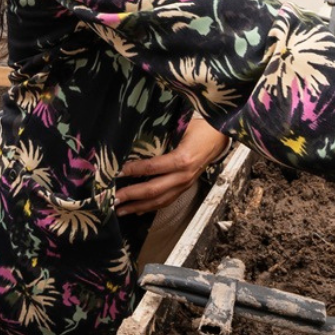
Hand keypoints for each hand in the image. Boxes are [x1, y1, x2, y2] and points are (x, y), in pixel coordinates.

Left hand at [115, 116, 229, 215]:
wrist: (220, 137)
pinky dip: (151, 207)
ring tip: (121, 210)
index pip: (153, 167)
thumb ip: (161, 134)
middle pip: (154, 190)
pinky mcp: (186, 187)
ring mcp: (186, 183)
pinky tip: (138, 209)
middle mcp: (184, 175)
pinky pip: (167, 200)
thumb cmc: (202, 128)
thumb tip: (135, 137)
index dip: (134, 170)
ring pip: (160, 200)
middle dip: (131, 195)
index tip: (118, 171)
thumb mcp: (182, 126)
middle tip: (113, 198)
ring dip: (138, 206)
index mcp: (183, 159)